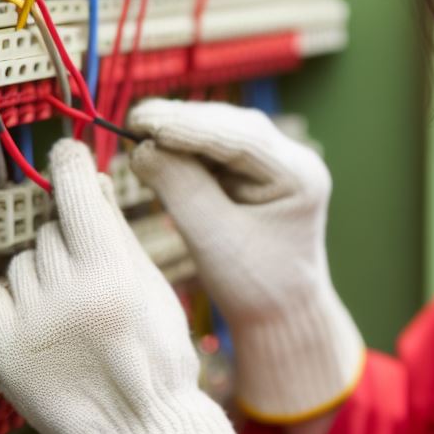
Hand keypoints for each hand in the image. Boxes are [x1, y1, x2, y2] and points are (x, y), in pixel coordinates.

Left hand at [0, 141, 263, 433]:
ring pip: (22, 262)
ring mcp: (29, 321)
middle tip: (90, 275)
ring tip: (70, 308)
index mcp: (111, 271)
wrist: (139, 428)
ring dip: (41, 272)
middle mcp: (66, 291)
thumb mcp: (152, 286)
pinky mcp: (0, 349)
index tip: (66, 153)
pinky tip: (36, 314)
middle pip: (50, 232)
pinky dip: (7, 295)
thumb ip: (117, 234)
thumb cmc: (156, 356)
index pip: (75, 193)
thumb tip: (91, 184)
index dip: (69, 165)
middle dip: (68, 241)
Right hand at [127, 99, 364, 422]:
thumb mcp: (214, 239)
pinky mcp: (257, 172)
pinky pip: (218, 149)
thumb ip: (181, 190)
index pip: (241, 138)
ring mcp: (277, 164)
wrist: (280, 314)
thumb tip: (143, 147)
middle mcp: (294, 161)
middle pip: (233, 127)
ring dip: (182, 130)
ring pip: (223, 132)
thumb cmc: (253, 285)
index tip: (142, 120)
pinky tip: (156, 145)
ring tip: (138, 128)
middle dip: (183, 122)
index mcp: (300, 176)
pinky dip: (187, 147)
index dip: (189, 126)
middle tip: (133, 119)